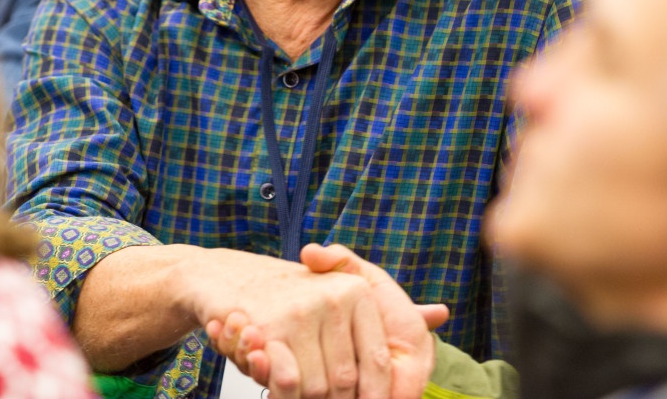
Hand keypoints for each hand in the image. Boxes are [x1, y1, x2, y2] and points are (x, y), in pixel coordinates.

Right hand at [206, 245, 447, 398]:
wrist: (227, 278)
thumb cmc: (289, 293)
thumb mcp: (342, 296)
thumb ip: (391, 310)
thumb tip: (439, 313)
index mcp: (358, 291)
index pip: (378, 363)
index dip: (374, 395)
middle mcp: (334, 298)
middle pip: (346, 383)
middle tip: (322, 397)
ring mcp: (300, 312)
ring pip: (317, 388)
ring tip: (299, 394)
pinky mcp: (268, 329)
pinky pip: (287, 382)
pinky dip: (284, 394)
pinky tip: (280, 391)